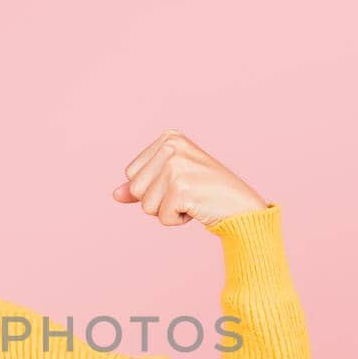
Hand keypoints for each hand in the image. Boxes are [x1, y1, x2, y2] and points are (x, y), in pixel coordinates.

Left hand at [110, 129, 267, 227]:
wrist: (241, 206)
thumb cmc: (206, 193)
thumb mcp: (171, 182)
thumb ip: (142, 186)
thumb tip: (115, 194)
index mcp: (168, 138)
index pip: (131, 173)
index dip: (152, 187)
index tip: (180, 183)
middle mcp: (172, 146)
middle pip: (135, 188)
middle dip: (157, 201)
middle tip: (186, 193)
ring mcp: (177, 166)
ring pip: (146, 206)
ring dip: (167, 211)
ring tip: (192, 199)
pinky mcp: (183, 188)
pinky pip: (162, 217)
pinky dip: (177, 221)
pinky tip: (197, 208)